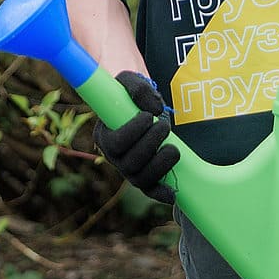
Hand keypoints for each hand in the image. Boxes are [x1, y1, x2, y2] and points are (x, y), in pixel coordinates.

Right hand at [94, 72, 179, 203]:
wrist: (146, 109)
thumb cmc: (133, 96)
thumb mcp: (131, 83)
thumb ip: (137, 88)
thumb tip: (154, 109)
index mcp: (104, 136)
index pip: (114, 143)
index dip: (132, 133)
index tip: (148, 116)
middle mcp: (114, 157)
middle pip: (129, 162)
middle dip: (150, 144)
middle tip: (164, 125)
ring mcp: (129, 170)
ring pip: (141, 178)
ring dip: (160, 164)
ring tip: (174, 148)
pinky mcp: (145, 178)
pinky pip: (151, 191)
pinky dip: (161, 194)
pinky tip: (173, 195)